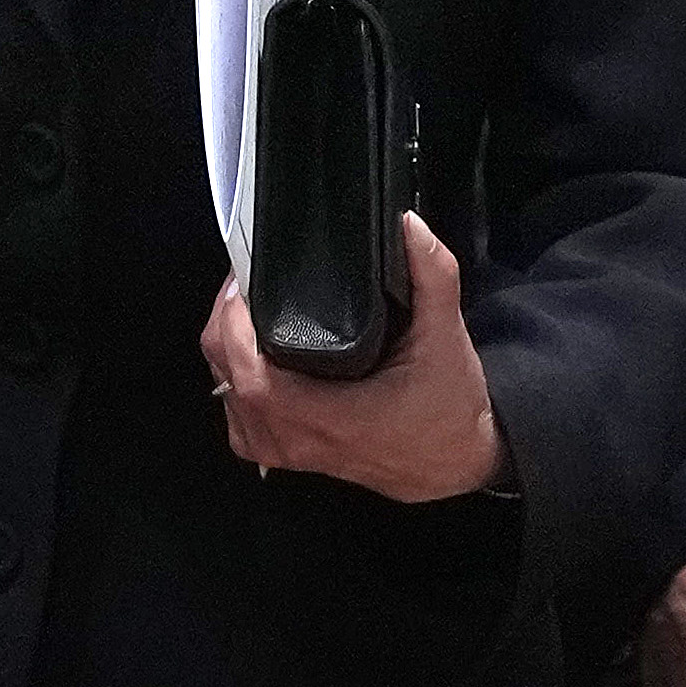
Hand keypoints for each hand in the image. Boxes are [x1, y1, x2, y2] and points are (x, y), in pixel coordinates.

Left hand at [202, 212, 501, 501]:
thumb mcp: (446, 336)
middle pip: (228, 376)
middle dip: (227, 322)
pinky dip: (235, 383)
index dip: (234, 324)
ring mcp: (289, 452)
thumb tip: (407, 225)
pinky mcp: (288, 455)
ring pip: (227, 395)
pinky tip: (252, 356)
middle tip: (247, 282)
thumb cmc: (451, 408)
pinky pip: (239, 418)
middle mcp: (301, 439)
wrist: (458, 461)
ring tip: (248, 311)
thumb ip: (432, 275)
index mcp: (331, 416)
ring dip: (229, 350)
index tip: (245, 282)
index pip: (251, 375)